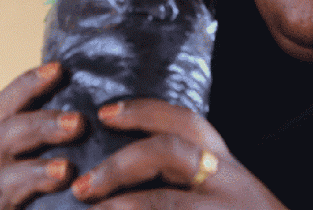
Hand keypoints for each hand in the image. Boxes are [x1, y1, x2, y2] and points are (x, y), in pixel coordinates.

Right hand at [0, 62, 84, 209]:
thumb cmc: (96, 194)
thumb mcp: (95, 158)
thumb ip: (96, 131)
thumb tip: (120, 95)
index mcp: (25, 143)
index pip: (11, 105)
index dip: (28, 84)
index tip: (59, 68)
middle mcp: (9, 166)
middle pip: (4, 131)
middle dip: (39, 123)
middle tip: (78, 123)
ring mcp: (4, 194)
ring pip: (3, 167)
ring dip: (36, 165)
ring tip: (68, 164)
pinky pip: (5, 197)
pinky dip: (33, 184)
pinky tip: (63, 180)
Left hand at [69, 99, 287, 209]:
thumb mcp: (228, 194)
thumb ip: (189, 177)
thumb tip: (128, 172)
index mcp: (226, 167)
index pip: (185, 122)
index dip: (142, 111)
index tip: (106, 113)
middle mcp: (229, 183)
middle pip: (170, 153)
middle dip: (119, 165)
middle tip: (82, 185)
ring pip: (166, 203)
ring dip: (123, 206)